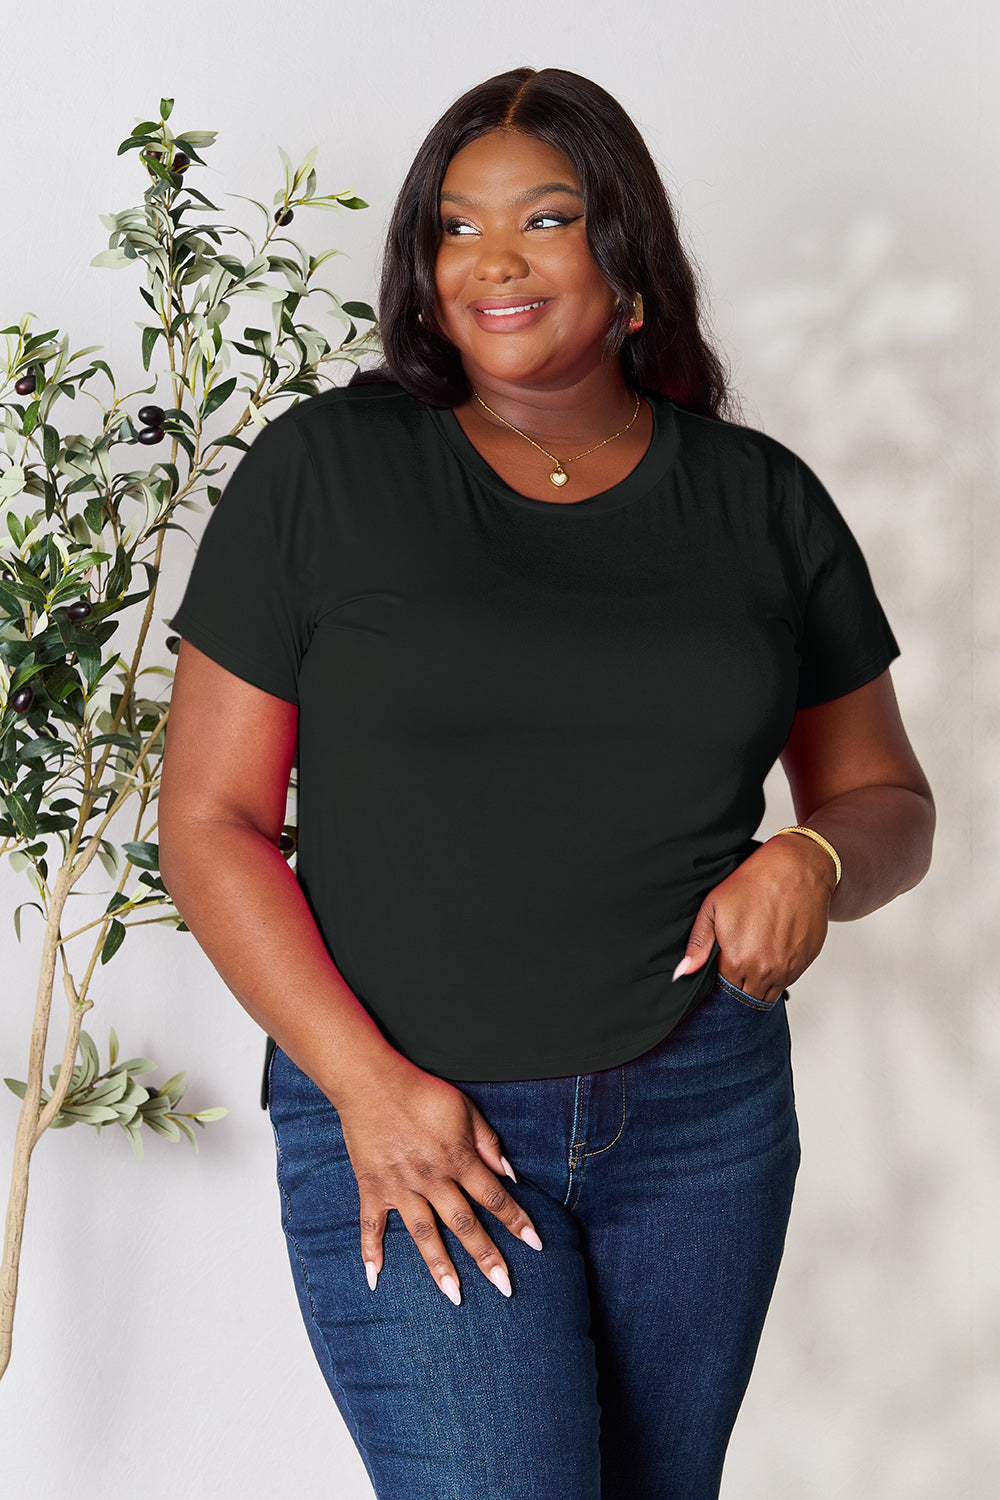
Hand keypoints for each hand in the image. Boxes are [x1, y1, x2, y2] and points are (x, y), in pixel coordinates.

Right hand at [333, 1055, 543, 1305]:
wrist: (372, 1081)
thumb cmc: (423, 1092)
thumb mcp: (466, 1109)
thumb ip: (488, 1143)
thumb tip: (510, 1175)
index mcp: (458, 1159)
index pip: (495, 1197)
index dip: (517, 1220)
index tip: (536, 1245)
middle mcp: (432, 1178)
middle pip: (464, 1224)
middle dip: (487, 1257)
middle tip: (505, 1288)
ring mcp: (400, 1186)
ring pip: (424, 1234)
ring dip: (440, 1267)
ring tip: (455, 1296)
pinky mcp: (373, 1186)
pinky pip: (371, 1225)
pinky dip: (370, 1252)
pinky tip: (374, 1279)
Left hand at [673, 834, 835, 1003]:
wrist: (797, 868)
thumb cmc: (755, 882)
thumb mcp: (713, 907)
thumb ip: (698, 944)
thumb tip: (683, 971)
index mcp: (738, 961)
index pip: (724, 992)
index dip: (720, 982)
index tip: (721, 970)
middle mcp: (765, 971)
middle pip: (747, 997)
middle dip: (739, 988)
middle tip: (736, 964)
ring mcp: (789, 968)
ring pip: (769, 993)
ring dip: (760, 983)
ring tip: (754, 955)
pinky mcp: (806, 961)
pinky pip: (789, 979)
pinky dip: (779, 972)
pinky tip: (772, 949)